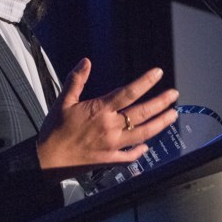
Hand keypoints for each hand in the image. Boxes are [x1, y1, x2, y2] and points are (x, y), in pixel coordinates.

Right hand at [36, 58, 178, 171]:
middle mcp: (110, 127)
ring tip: (173, 116)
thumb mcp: (63, 101)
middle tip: (174, 95)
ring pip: (143, 134)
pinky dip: (141, 151)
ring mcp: (113, 145)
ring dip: (160, 124)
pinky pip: (130, 156)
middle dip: (161, 103)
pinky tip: (147, 146)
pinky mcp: (110, 160)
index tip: (158, 73)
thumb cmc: (53, 130)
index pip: (128, 92)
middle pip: (142, 113)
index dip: (146, 82)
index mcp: (100, 110)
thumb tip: (86, 62)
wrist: (47, 159)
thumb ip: (76, 80)